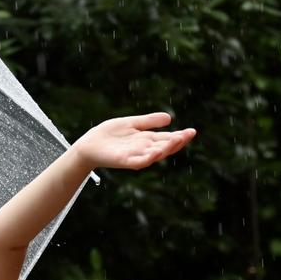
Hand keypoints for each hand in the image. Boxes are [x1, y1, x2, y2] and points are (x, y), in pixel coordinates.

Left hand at [72, 112, 195, 170]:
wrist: (88, 144)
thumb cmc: (108, 135)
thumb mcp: (131, 123)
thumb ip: (148, 121)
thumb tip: (169, 118)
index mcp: (146, 140)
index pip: (167, 139)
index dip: (179, 136)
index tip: (192, 131)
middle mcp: (143, 149)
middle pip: (164, 147)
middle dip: (177, 142)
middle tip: (188, 134)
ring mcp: (134, 156)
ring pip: (155, 154)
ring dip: (166, 149)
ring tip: (177, 140)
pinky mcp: (124, 161)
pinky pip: (138, 162)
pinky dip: (147, 158)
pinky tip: (156, 152)